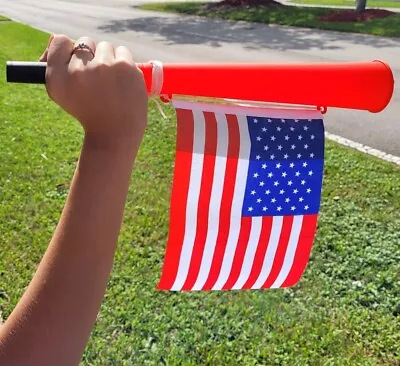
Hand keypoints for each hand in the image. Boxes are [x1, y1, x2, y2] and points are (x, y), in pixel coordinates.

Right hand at [40, 34, 147, 148]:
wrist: (116, 132)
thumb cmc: (89, 113)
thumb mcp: (62, 93)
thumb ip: (56, 64)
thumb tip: (59, 39)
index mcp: (59, 76)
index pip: (60, 41)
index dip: (68, 51)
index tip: (75, 64)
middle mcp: (80, 68)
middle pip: (84, 42)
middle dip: (90, 57)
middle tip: (96, 78)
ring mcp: (105, 66)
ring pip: (105, 47)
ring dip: (107, 59)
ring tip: (110, 81)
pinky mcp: (126, 67)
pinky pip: (122, 51)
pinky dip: (123, 63)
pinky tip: (122, 79)